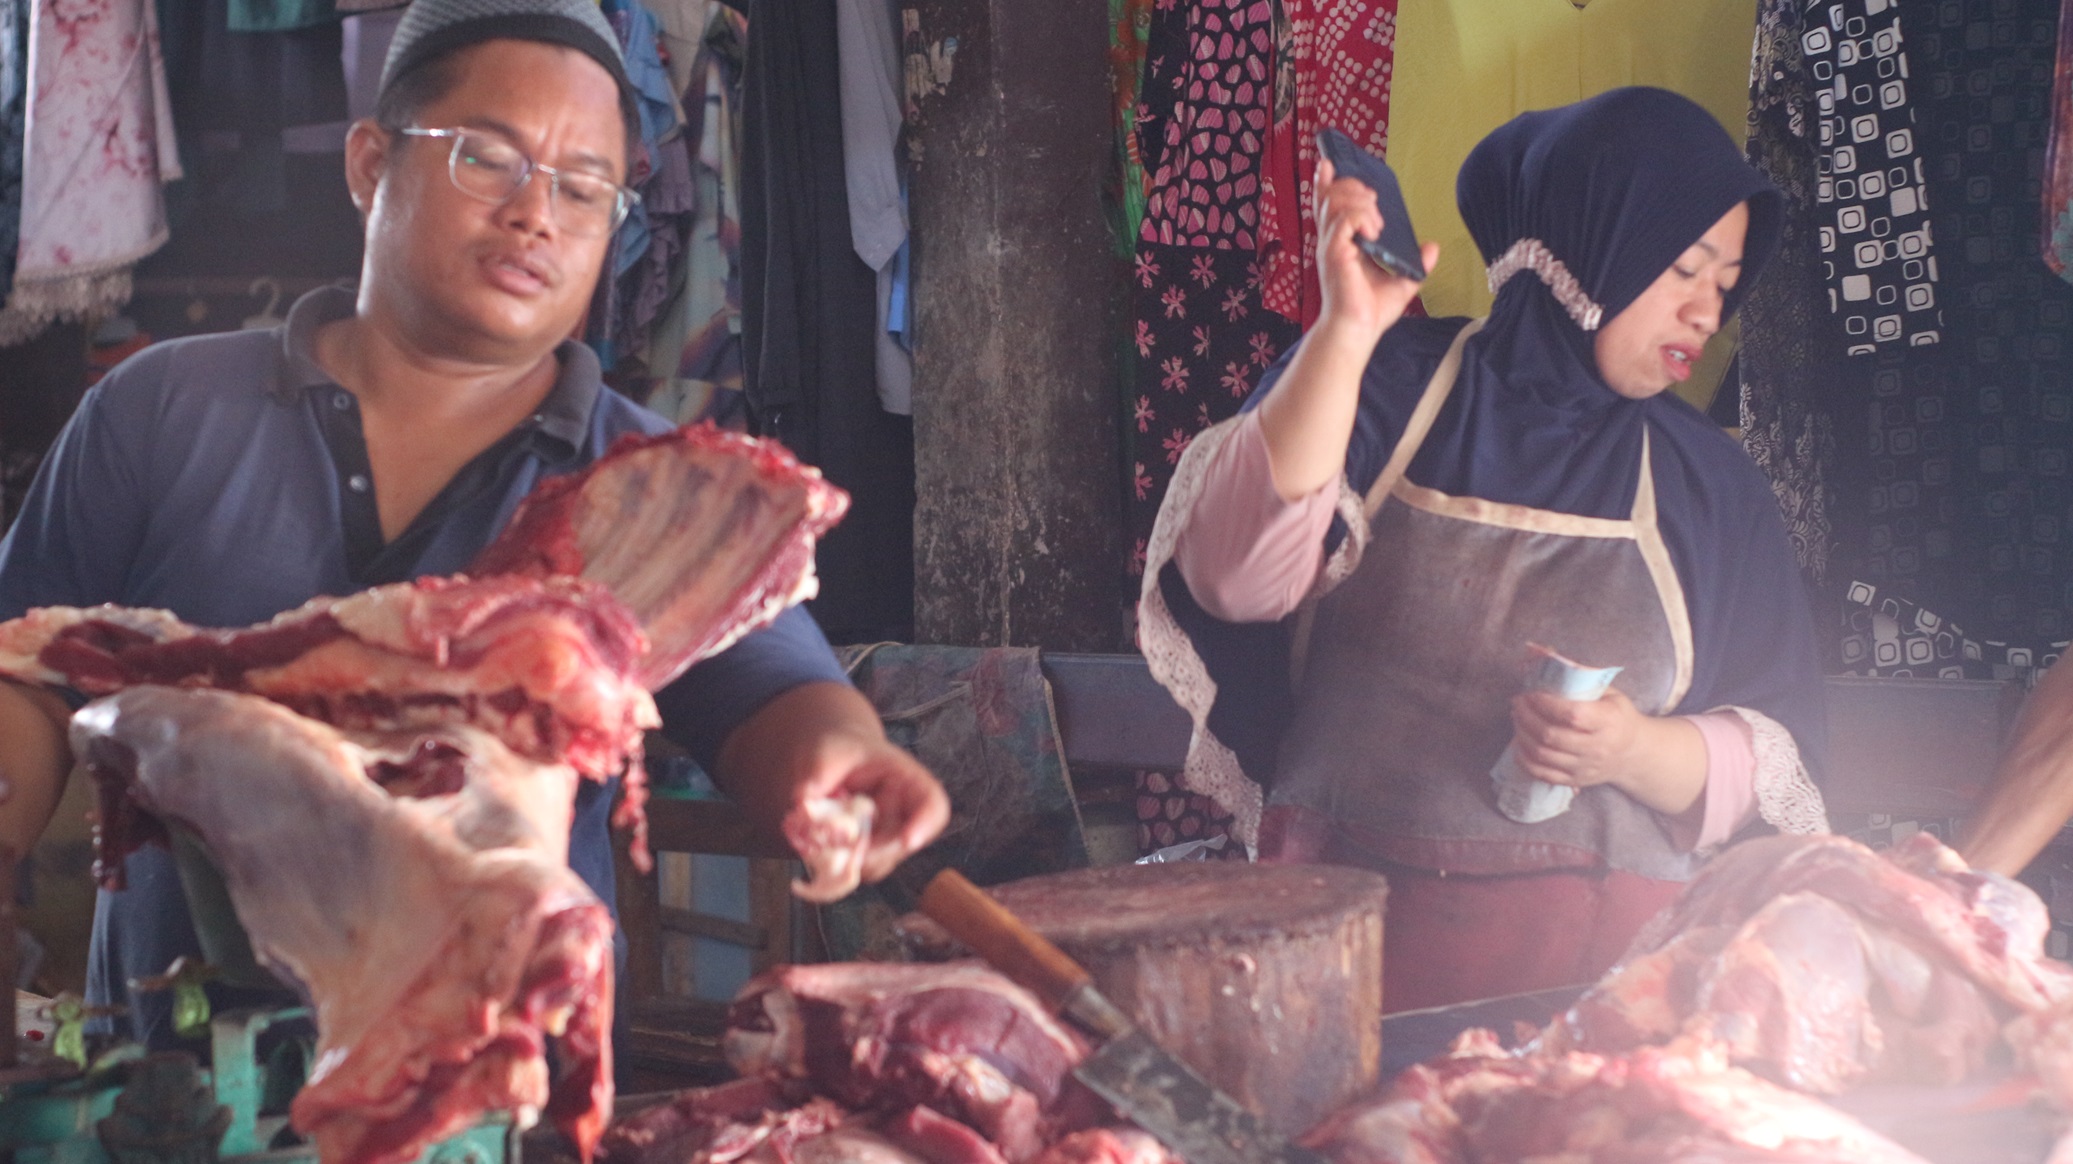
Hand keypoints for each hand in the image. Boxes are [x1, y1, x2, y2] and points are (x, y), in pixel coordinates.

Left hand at [716, 681, 950, 893]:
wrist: (827, 761)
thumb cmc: (836, 749)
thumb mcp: (827, 751)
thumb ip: (818, 773)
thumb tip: (804, 800)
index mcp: (906, 780)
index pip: (933, 804)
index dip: (927, 825)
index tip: (908, 840)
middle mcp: (902, 814)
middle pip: (903, 845)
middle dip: (872, 853)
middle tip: (840, 848)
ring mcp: (883, 837)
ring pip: (877, 864)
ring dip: (848, 861)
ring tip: (817, 840)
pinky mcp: (862, 853)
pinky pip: (853, 870)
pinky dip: (831, 866)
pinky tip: (813, 847)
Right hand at [1312, 156, 1438, 342]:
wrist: (1357, 331)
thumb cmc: (1370, 312)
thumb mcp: (1401, 282)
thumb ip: (1416, 264)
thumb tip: (1432, 248)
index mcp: (1340, 243)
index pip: (1326, 205)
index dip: (1324, 182)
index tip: (1327, 163)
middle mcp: (1331, 241)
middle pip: (1329, 196)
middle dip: (1352, 187)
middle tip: (1374, 198)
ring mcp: (1330, 246)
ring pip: (1336, 202)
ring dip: (1361, 202)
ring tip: (1378, 222)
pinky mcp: (1334, 252)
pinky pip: (1345, 219)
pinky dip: (1363, 217)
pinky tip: (1376, 232)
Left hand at [1508, 689, 1705, 815]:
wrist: (1635, 754)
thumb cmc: (1618, 716)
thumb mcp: (1607, 691)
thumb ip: (1576, 673)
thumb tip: (1538, 649)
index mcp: (1609, 722)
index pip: (1572, 715)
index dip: (1546, 703)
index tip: (1532, 692)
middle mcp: (1598, 748)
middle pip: (1551, 735)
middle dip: (1527, 716)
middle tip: (1517, 702)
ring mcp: (1585, 767)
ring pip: (1543, 755)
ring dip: (1521, 734)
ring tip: (1517, 718)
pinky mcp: (1575, 781)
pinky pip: (1542, 774)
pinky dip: (1524, 758)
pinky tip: (1519, 742)